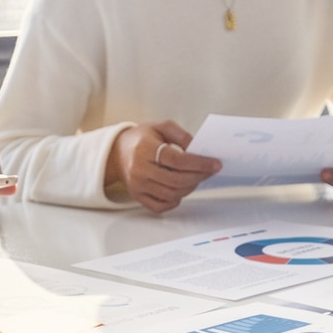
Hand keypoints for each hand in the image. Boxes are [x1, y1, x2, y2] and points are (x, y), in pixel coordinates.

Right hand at [106, 120, 220, 212]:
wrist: (117, 152)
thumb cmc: (141, 139)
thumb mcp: (161, 127)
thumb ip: (181, 135)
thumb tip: (197, 149)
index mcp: (145, 149)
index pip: (178, 161)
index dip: (200, 164)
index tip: (215, 164)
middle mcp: (139, 169)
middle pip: (176, 180)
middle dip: (198, 177)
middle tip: (210, 171)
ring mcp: (138, 185)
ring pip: (171, 194)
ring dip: (190, 188)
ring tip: (197, 178)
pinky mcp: (137, 196)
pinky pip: (161, 206)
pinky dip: (175, 200)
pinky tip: (181, 189)